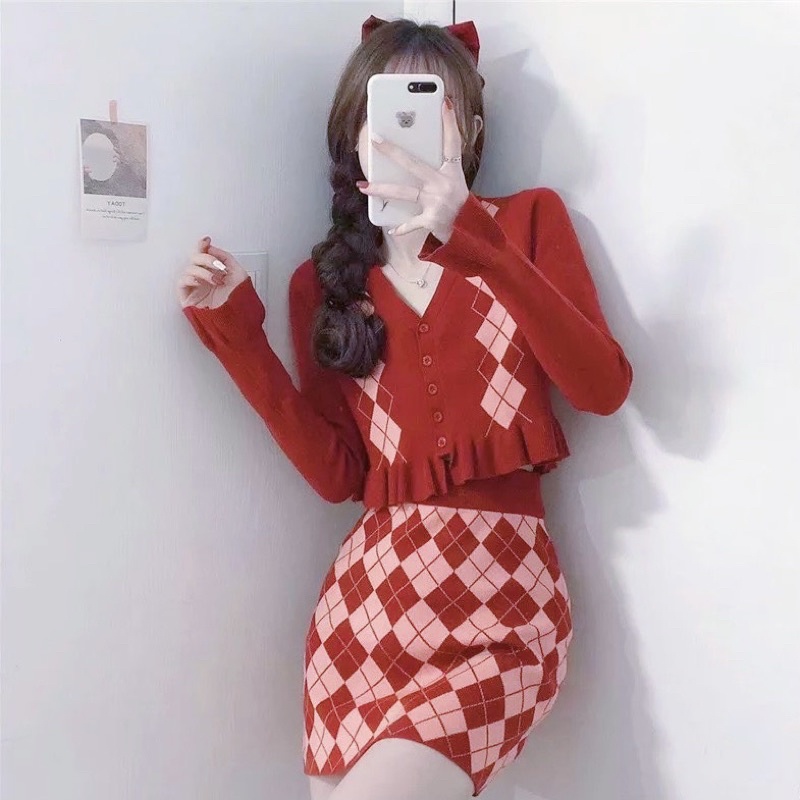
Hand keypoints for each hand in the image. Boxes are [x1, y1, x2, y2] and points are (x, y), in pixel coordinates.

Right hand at [176, 237, 248, 308]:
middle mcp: (203, 279)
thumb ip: (226, 258)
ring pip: (189, 268)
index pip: (203, 255)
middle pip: (194, 258)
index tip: (207, 241)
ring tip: (216, 280)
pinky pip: (181, 281)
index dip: (202, 246)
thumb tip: (213, 248)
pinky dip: (191, 278)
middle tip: (218, 266)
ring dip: (204, 271)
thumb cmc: (239, 303)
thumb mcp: (238, 274)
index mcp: (214, 273)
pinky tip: (201, 282)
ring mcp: (195, 288)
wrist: (238, 322)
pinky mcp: (187, 298)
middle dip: (206, 258)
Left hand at [356, 95, 468, 240]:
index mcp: (452, 171)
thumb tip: (418, 152)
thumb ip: (438, 166)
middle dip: (392, 151)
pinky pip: (412, 222)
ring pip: (404, 193)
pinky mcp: (431, 220)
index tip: (444, 101)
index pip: (452, 142)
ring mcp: (436, 202)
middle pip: (413, 164)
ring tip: (363, 186)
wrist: (469, 231)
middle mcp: (444, 184)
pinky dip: (402, 227)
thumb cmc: (458, 203)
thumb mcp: (454, 181)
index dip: (449, 122)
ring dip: (382, 189)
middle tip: (375, 139)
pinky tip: (391, 228)